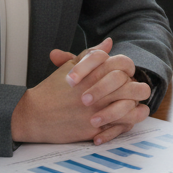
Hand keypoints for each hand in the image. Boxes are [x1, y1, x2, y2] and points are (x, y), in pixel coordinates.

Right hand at [12, 38, 151, 144]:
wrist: (34, 115)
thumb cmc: (51, 90)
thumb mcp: (70, 67)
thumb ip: (92, 54)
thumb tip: (109, 43)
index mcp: (94, 73)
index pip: (123, 64)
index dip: (128, 68)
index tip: (126, 73)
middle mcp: (99, 92)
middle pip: (133, 86)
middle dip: (138, 87)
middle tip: (135, 89)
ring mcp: (98, 111)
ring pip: (132, 107)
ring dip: (136, 105)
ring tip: (134, 104)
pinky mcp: (96, 128)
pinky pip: (122, 126)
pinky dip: (128, 122)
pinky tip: (127, 118)